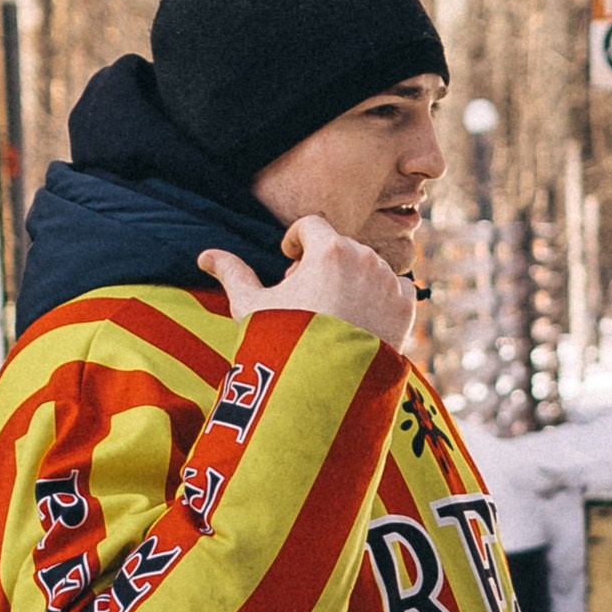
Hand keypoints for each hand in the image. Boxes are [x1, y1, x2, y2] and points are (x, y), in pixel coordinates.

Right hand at [198, 215, 416, 343]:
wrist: (326, 387)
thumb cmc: (283, 343)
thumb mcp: (252, 306)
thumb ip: (233, 274)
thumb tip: (205, 256)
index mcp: (329, 249)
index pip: (312, 224)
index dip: (297, 241)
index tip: (290, 263)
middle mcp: (365, 258)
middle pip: (341, 246)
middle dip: (323, 264)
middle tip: (308, 298)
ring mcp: (388, 283)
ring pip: (368, 266)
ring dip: (351, 280)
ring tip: (332, 312)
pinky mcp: (406, 309)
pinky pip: (396, 287)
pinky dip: (380, 297)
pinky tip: (360, 320)